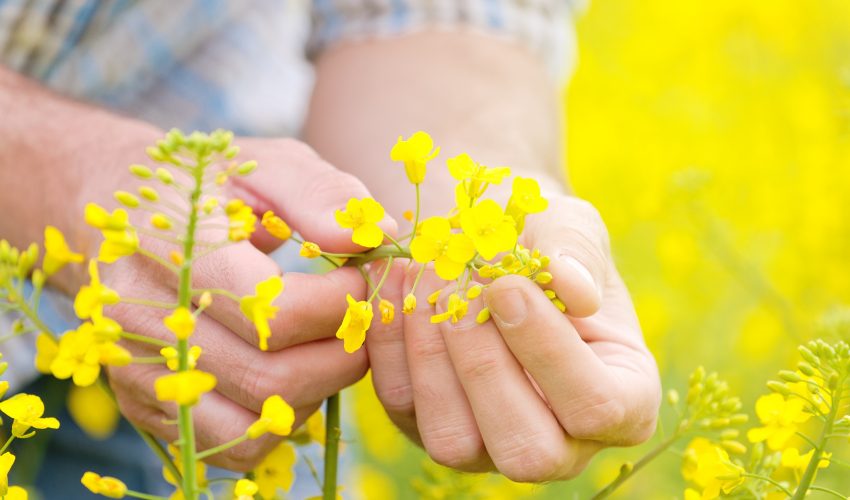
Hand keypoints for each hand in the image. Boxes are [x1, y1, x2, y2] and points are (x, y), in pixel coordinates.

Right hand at [101, 137, 391, 470]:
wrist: (112, 213)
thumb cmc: (201, 185)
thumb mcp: (261, 163)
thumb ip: (319, 193)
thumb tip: (375, 237)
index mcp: (172, 250)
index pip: (274, 313)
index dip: (341, 304)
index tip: (363, 279)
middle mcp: (142, 319)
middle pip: (271, 378)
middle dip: (343, 352)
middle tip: (362, 319)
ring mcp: (138, 370)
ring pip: (257, 421)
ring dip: (318, 389)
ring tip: (330, 342)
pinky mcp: (145, 403)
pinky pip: (234, 442)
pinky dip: (281, 418)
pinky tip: (293, 370)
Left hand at [366, 195, 660, 481]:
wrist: (495, 245)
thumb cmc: (548, 241)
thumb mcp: (572, 227)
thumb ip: (576, 251)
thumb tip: (574, 288)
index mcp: (625, 402)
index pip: (596, 407)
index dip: (548, 350)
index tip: (508, 285)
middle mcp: (561, 443)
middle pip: (526, 451)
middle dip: (484, 366)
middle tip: (462, 288)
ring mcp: (490, 447)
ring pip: (453, 441)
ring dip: (431, 356)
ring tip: (428, 277)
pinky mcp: (428, 428)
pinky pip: (402, 405)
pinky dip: (391, 343)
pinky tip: (396, 283)